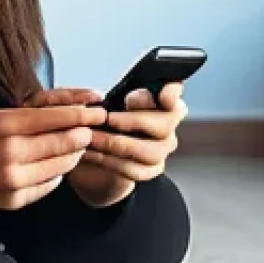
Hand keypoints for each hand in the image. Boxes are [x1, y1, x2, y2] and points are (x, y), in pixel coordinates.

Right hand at [0, 93, 106, 210]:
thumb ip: (31, 117)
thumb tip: (73, 115)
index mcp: (2, 125)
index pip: (51, 118)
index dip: (79, 115)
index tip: (96, 111)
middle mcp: (8, 153)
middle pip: (61, 143)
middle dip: (81, 136)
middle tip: (89, 131)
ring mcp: (12, 179)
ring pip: (61, 166)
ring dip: (72, 156)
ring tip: (73, 148)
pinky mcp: (15, 199)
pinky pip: (50, 184)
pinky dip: (55, 174)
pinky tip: (50, 165)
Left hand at [26, 84, 187, 206]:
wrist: (95, 153)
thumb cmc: (101, 120)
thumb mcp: (102, 101)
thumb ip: (108, 96)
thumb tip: (98, 99)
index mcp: (161, 100)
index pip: (173, 94)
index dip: (168, 93)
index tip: (148, 93)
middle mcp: (168, 125)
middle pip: (164, 124)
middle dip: (134, 121)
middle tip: (109, 118)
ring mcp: (162, 149)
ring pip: (149, 151)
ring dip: (116, 143)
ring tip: (91, 137)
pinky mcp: (150, 170)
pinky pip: (133, 169)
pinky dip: (108, 161)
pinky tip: (90, 154)